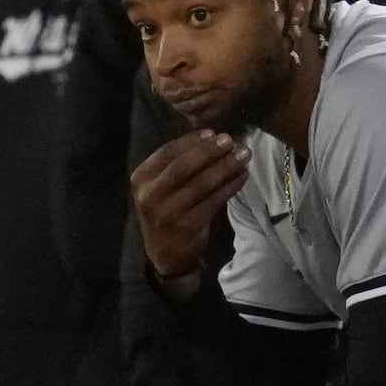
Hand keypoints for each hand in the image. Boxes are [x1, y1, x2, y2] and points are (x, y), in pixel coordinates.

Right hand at [131, 131, 250, 296]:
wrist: (165, 254)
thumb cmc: (166, 211)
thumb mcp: (160, 187)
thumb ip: (177, 164)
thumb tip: (210, 136)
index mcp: (141, 179)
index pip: (166, 153)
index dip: (191, 141)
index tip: (213, 132)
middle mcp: (150, 195)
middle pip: (183, 167)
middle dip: (209, 151)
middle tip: (231, 140)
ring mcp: (169, 212)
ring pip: (202, 184)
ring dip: (226, 167)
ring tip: (244, 155)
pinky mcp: (188, 226)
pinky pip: (214, 201)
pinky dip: (231, 186)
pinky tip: (243, 175)